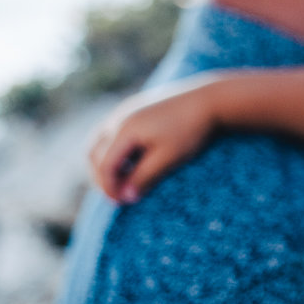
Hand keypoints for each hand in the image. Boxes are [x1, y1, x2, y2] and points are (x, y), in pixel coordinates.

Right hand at [88, 84, 216, 203]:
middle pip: (95, 154)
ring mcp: (124, 111)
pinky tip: (130, 163)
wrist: (208, 100)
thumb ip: (144, 177)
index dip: (109, 187)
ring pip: (100, 142)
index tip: (121, 203)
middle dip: (102, 178)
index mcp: (124, 130)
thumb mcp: (167, 158)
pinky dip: (113, 151)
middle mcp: (118, 118)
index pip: (104, 165)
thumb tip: (125, 197)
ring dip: (105, 164)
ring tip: (122, 182)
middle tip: (118, 197)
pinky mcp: (132, 109)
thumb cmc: (189, 130)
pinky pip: (111, 133)